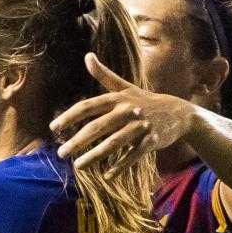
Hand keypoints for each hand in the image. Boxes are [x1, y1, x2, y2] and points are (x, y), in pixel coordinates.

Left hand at [50, 54, 197, 169]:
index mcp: (118, 98)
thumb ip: (104, 74)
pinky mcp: (152, 140)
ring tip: (77, 166)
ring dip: (95, 156)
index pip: (89, 106)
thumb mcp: (125, 87)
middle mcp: (128, 110)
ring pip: (114, 142)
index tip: (53, 127)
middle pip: (98, 126)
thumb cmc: (145, 100)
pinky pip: (134, 155)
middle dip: (78, 141)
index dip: (70, 116)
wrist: (178, 112)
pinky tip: (107, 176)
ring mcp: (141, 126)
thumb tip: (87, 55)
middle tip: (60, 153)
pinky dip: (121, 166)